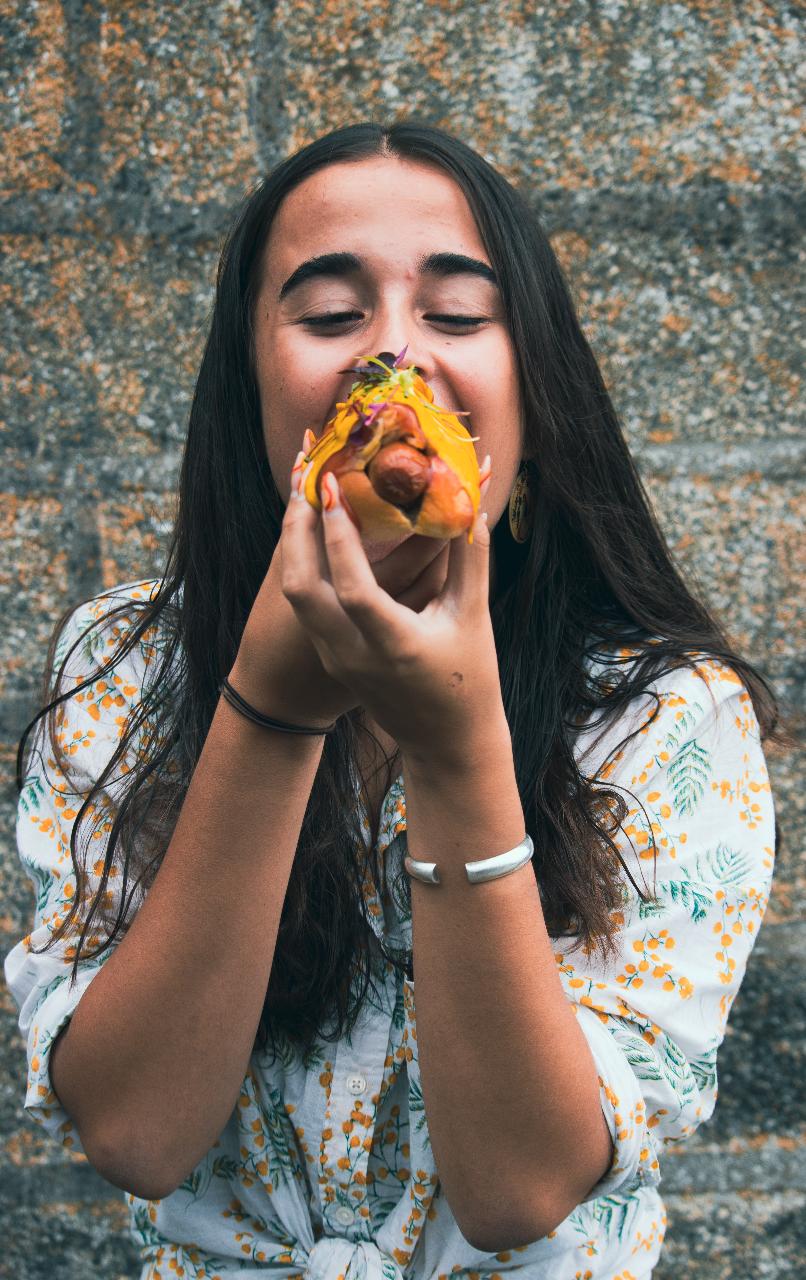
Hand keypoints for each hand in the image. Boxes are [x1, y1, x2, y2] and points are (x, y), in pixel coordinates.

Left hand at [280, 460, 500, 763]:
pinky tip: (318, 531)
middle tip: (307, 480)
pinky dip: (306, 562)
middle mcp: (353, 654)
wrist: (447, 740)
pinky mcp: (330, 656)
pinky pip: (305, 603)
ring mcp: (336, 658)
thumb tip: (474, 499)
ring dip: (296, 543)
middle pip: (301, 588)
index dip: (340, 537)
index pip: (352, 588)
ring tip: (307, 496)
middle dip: (297, 530)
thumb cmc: (469, 677)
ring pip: (295, 594)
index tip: (334, 488)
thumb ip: (470, 555)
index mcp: (393, 645)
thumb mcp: (473, 616)